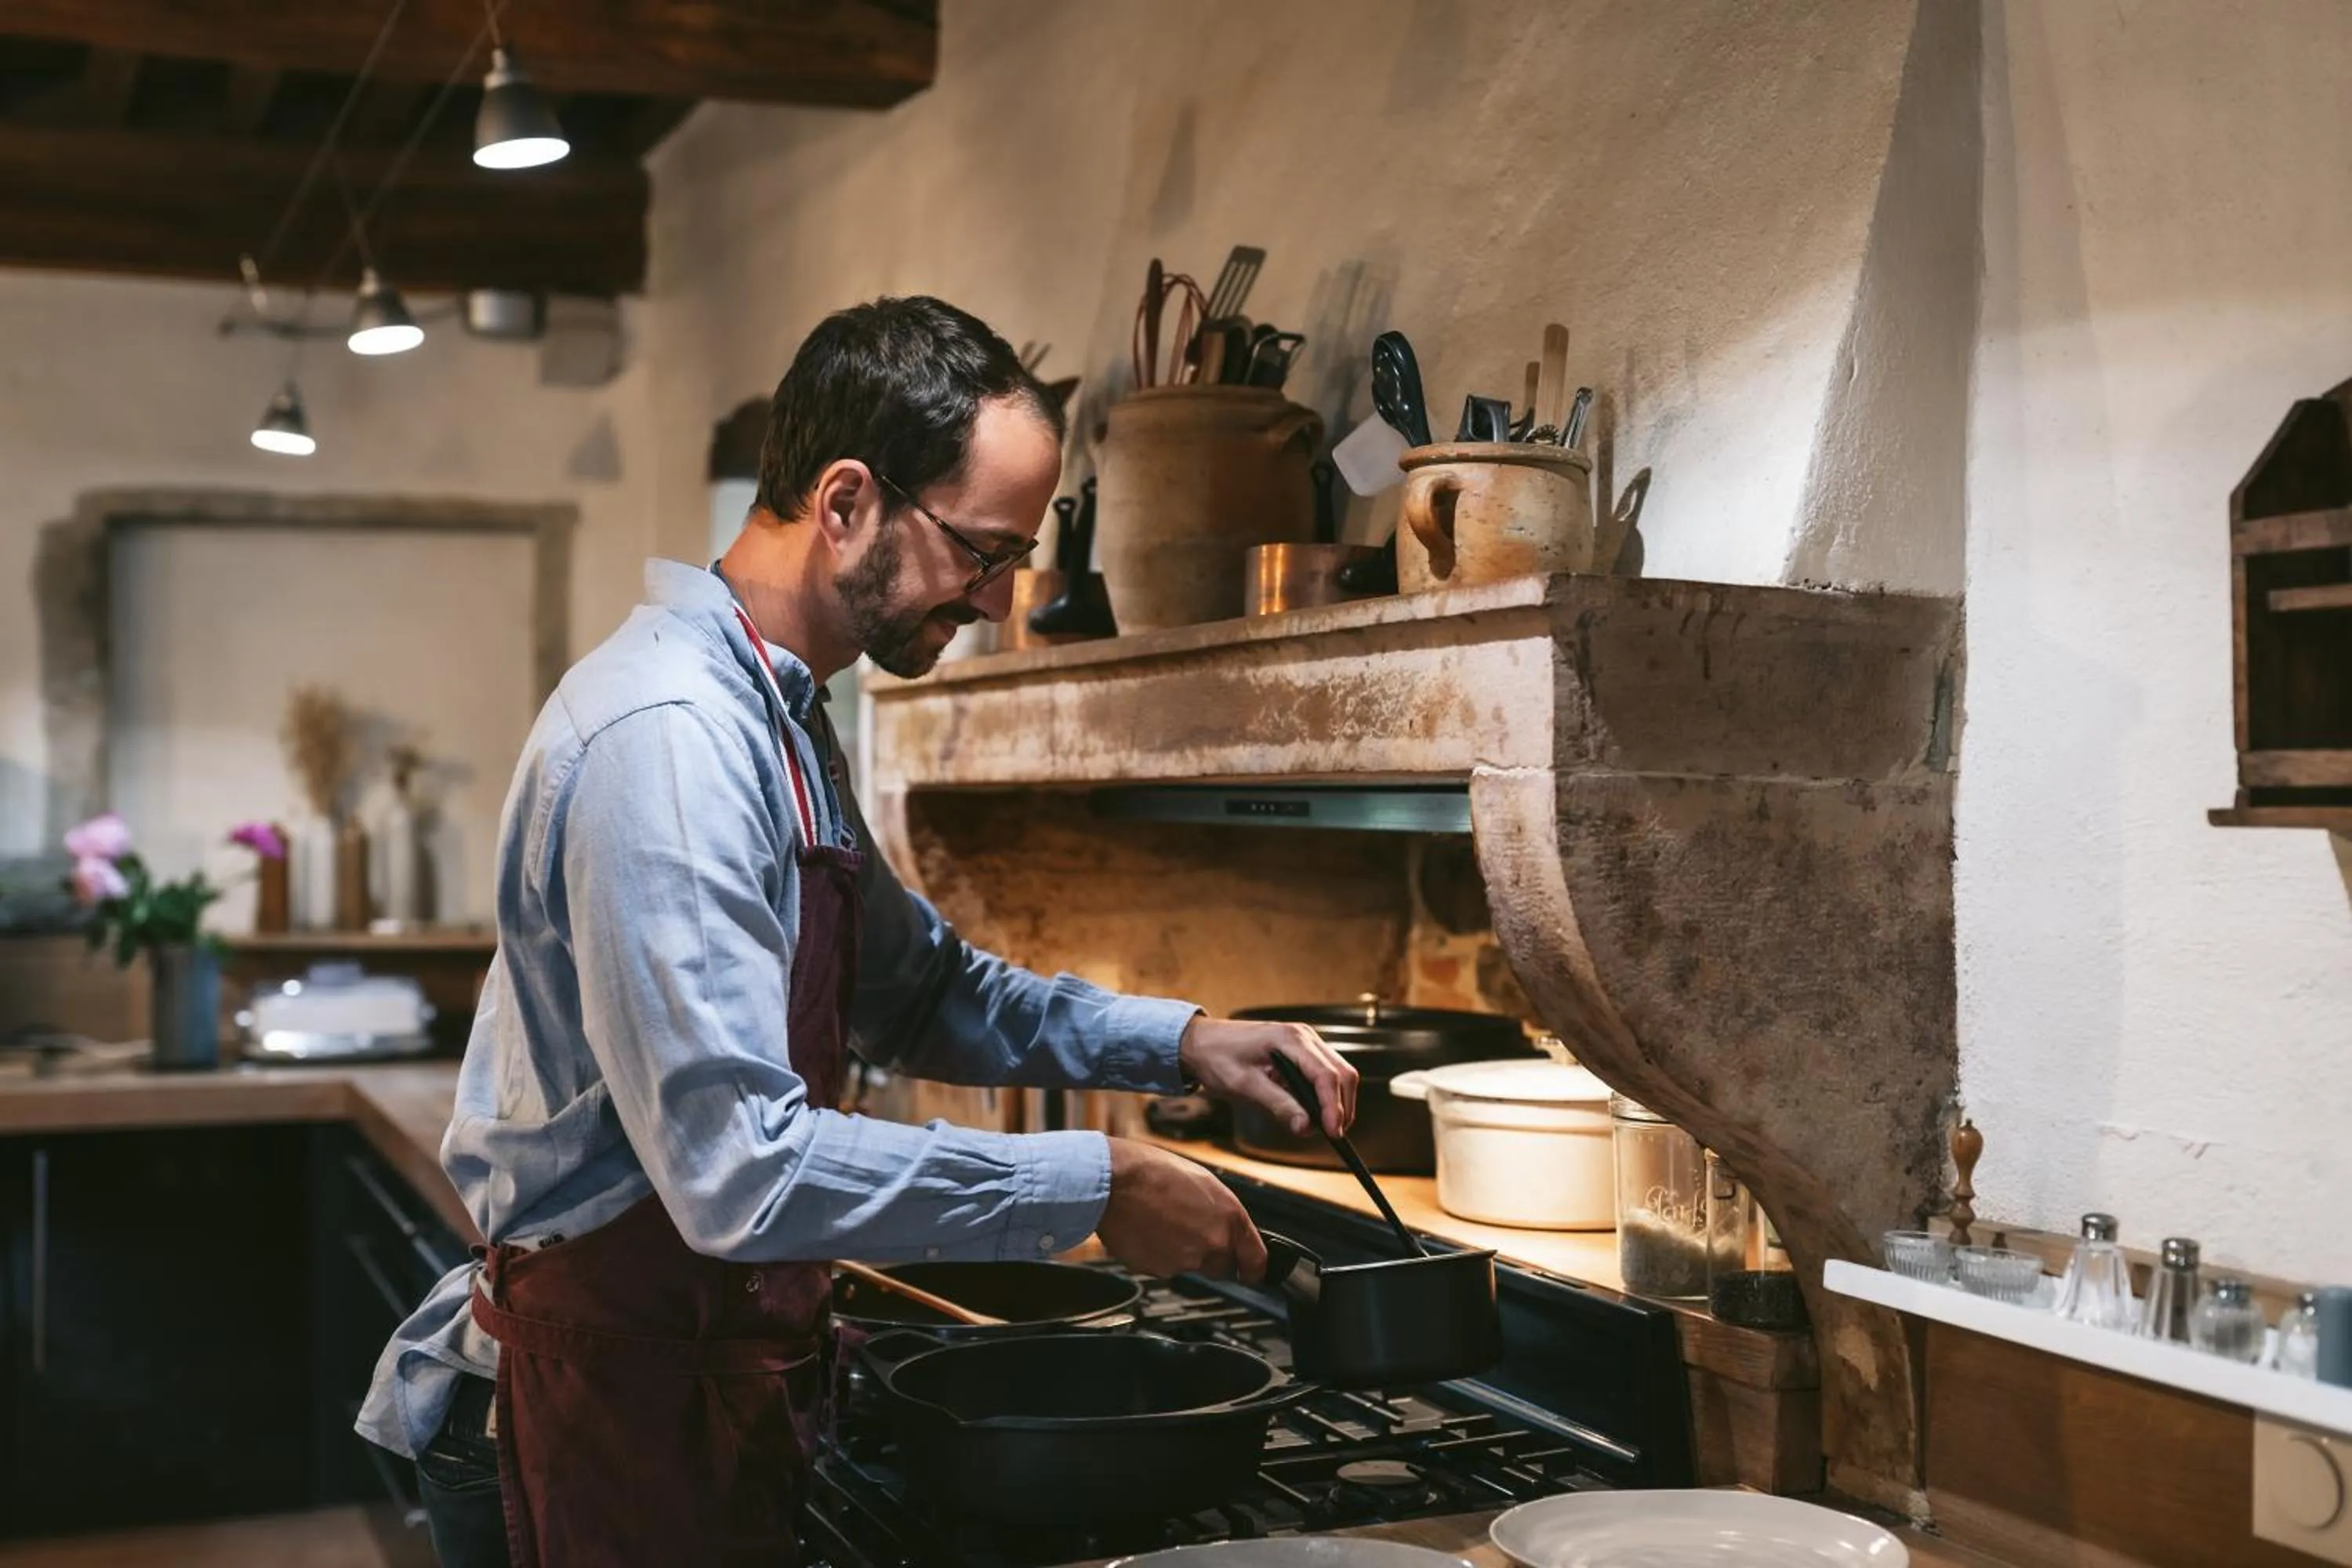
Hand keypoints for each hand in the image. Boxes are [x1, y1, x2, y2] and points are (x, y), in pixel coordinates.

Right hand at [1097, 1139, 1266, 1282]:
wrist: (1114, 1181)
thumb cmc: (1153, 1171)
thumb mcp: (1201, 1182)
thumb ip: (1219, 1212)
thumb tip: (1223, 1227)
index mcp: (1230, 1218)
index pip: (1255, 1260)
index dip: (1254, 1270)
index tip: (1251, 1273)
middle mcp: (1213, 1244)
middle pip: (1221, 1267)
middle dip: (1210, 1256)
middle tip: (1189, 1233)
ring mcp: (1186, 1261)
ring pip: (1190, 1266)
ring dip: (1181, 1252)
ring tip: (1161, 1223)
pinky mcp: (1159, 1271)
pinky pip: (1164, 1267)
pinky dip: (1158, 1255)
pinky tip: (1147, 1231)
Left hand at [1178, 1016, 1358, 1139]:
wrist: (1199, 1042)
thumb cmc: (1217, 1057)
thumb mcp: (1244, 1085)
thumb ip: (1278, 1104)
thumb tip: (1306, 1126)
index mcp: (1290, 1039)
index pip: (1326, 1075)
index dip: (1333, 1107)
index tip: (1333, 1133)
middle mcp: (1304, 1036)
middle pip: (1342, 1073)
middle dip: (1341, 1106)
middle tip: (1332, 1135)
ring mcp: (1304, 1042)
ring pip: (1338, 1074)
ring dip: (1336, 1101)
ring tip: (1321, 1126)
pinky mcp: (1301, 1052)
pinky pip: (1323, 1074)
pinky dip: (1324, 1095)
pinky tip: (1312, 1112)